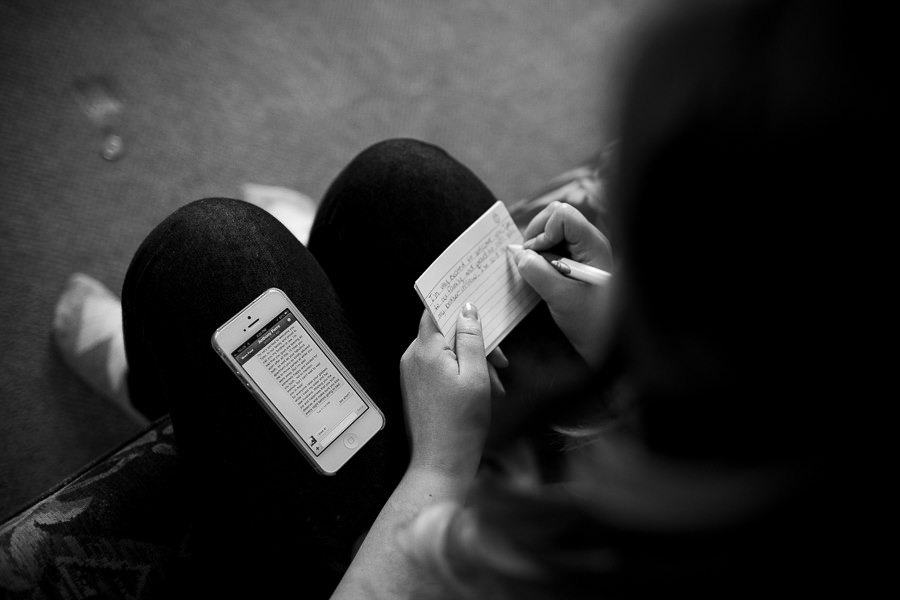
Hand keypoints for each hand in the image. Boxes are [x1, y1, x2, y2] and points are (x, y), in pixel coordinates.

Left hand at [400, 304, 491, 478]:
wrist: (441, 462)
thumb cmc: (460, 424)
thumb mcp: (476, 375)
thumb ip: (471, 338)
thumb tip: (467, 309)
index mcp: (425, 350)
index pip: (435, 310)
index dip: (455, 303)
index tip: (474, 299)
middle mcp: (413, 358)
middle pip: (444, 333)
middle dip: (473, 342)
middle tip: (499, 360)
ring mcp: (412, 374)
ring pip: (445, 352)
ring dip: (470, 361)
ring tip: (492, 384)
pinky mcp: (416, 387)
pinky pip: (439, 368)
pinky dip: (460, 373)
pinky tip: (478, 391)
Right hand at [511, 201, 613, 364]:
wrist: (610, 345)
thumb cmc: (593, 323)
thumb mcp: (561, 298)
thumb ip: (538, 273)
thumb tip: (518, 254)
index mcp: (593, 245)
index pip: (562, 215)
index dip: (543, 231)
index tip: (538, 257)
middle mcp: (589, 243)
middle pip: (555, 216)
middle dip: (536, 235)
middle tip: (530, 261)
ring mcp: (582, 252)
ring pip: (551, 231)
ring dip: (536, 248)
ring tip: (535, 272)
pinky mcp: (575, 263)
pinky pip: (552, 247)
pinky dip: (540, 257)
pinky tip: (540, 276)